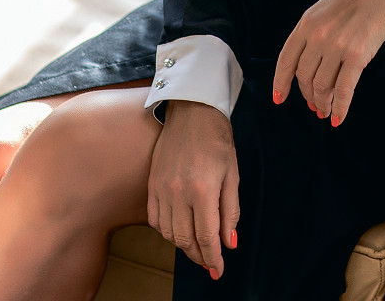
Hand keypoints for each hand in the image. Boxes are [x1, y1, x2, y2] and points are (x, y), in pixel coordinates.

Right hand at [147, 101, 239, 279]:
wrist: (193, 113)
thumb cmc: (218, 140)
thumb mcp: (233, 173)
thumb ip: (231, 210)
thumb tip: (229, 242)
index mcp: (203, 190)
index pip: (206, 236)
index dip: (213, 258)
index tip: (219, 270)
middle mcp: (178, 193)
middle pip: (185, 240)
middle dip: (199, 256)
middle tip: (210, 263)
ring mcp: (161, 190)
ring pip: (169, 234)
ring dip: (183, 246)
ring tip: (197, 248)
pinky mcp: (151, 186)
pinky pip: (155, 221)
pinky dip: (167, 232)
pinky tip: (179, 231)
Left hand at [273, 0, 384, 125]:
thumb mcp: (323, 11)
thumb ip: (311, 35)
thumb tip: (309, 68)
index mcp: (306, 24)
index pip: (286, 60)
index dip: (281, 83)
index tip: (280, 98)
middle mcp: (317, 36)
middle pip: (304, 77)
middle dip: (308, 95)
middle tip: (314, 105)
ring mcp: (336, 46)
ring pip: (322, 86)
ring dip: (323, 103)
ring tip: (325, 111)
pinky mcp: (357, 55)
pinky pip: (343, 90)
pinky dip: (339, 107)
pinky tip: (338, 117)